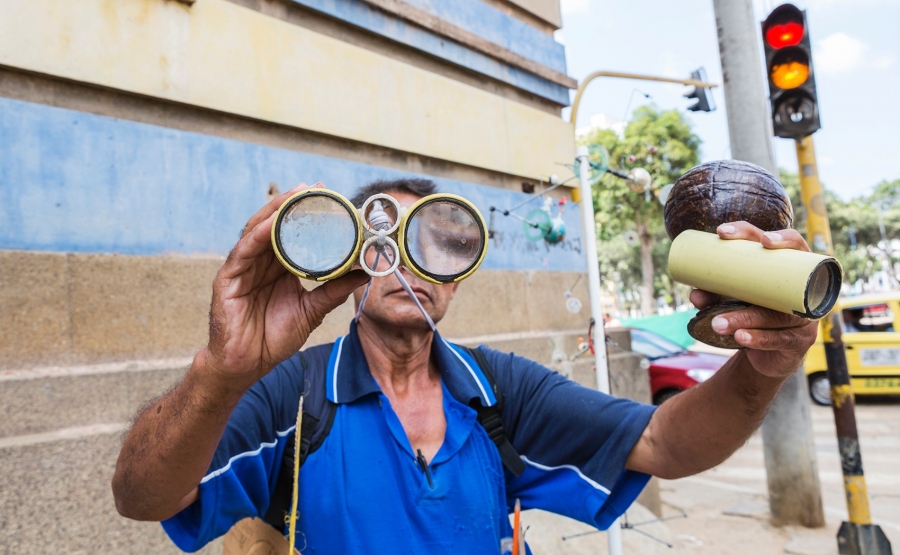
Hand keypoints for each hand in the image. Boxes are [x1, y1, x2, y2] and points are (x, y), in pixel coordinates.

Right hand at [202, 183, 368, 390]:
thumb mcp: (312, 310)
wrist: (247, 365)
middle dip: (294, 203)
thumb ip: (334, 290)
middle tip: (315, 187)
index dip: (309, 214)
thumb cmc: (274, 337)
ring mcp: (243, 268)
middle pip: (275, 224)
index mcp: (279, 266)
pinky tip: (271, 222)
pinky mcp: (228, 280)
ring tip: (295, 195)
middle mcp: (260, 262)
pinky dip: (257, 235)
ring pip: (257, 230)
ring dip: (276, 210)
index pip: (294, 233)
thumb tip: (364, 273)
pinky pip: (243, 251)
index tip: (330, 197)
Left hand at [689, 221, 818, 378]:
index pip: (784, 240)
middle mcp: (801, 285)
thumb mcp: (733, 300)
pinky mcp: (801, 339)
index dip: (757, 233)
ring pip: (775, 313)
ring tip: (717, 323)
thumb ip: (714, 296)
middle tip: (719, 284)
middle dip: (749, 274)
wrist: (770, 352)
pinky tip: (743, 340)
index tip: (723, 233)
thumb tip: (695, 294)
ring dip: (743, 317)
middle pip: (782, 274)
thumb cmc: (752, 312)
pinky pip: (781, 338)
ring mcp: (804, 313)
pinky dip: (759, 339)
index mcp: (787, 265)